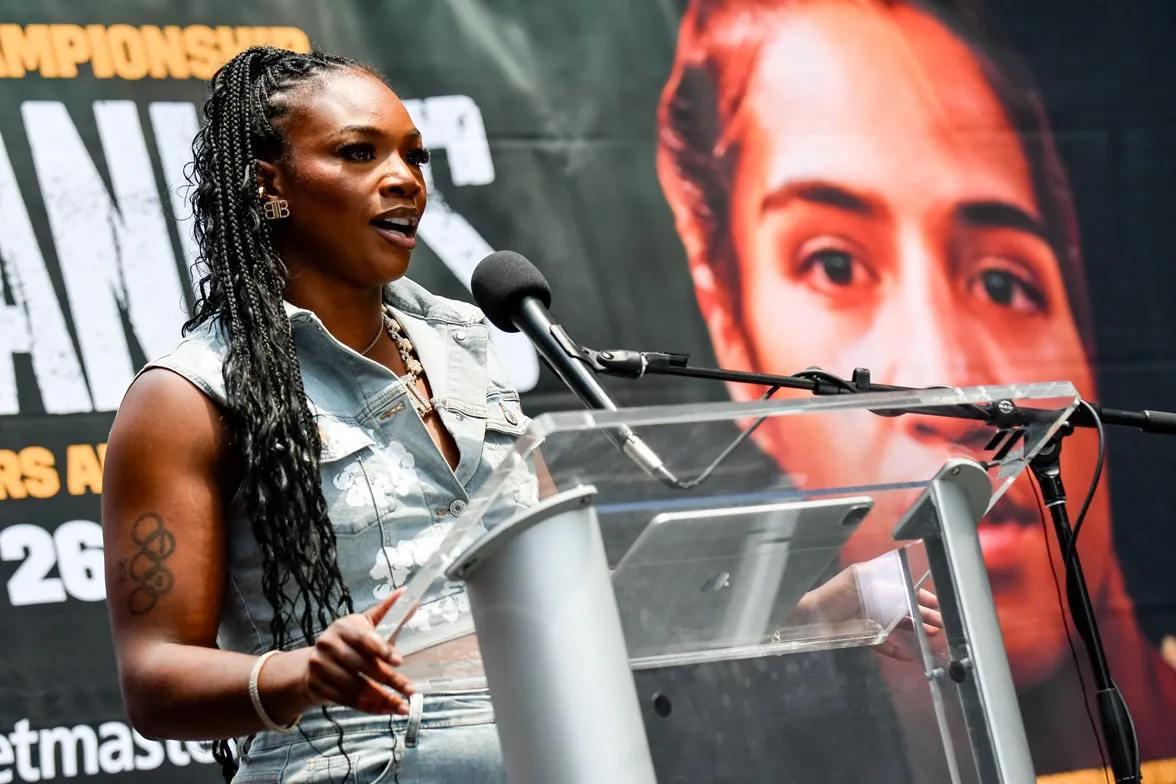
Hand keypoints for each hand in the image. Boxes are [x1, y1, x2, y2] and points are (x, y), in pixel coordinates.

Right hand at [305, 589, 414, 714]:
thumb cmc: (349, 642)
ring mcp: (321, 667)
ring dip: (382, 698)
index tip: (400, 661)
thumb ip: (388, 612)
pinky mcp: (318, 686)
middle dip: (390, 680)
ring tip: (402, 706)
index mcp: (343, 627)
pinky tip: (385, 710)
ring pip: (356, 687)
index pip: (364, 638)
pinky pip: (347, 700)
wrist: (315, 663)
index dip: (382, 650)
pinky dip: (368, 707)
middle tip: (410, 690)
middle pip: (363, 666)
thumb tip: (409, 594)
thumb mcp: (366, 625)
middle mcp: (329, 645)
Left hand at [792, 564, 942, 661]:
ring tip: (932, 635)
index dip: (920, 593)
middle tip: (940, 623)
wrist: (812, 617)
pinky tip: (908, 655)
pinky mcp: (863, 634)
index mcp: (874, 581)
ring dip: (916, 629)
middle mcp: (874, 598)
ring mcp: (870, 617)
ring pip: (898, 624)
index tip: (936, 603)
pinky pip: (883, 643)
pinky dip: (896, 649)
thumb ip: (886, 585)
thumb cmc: (834, 594)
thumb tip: (909, 592)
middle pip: (904, 606)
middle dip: (924, 613)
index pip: (903, 585)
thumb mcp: (861, 581)